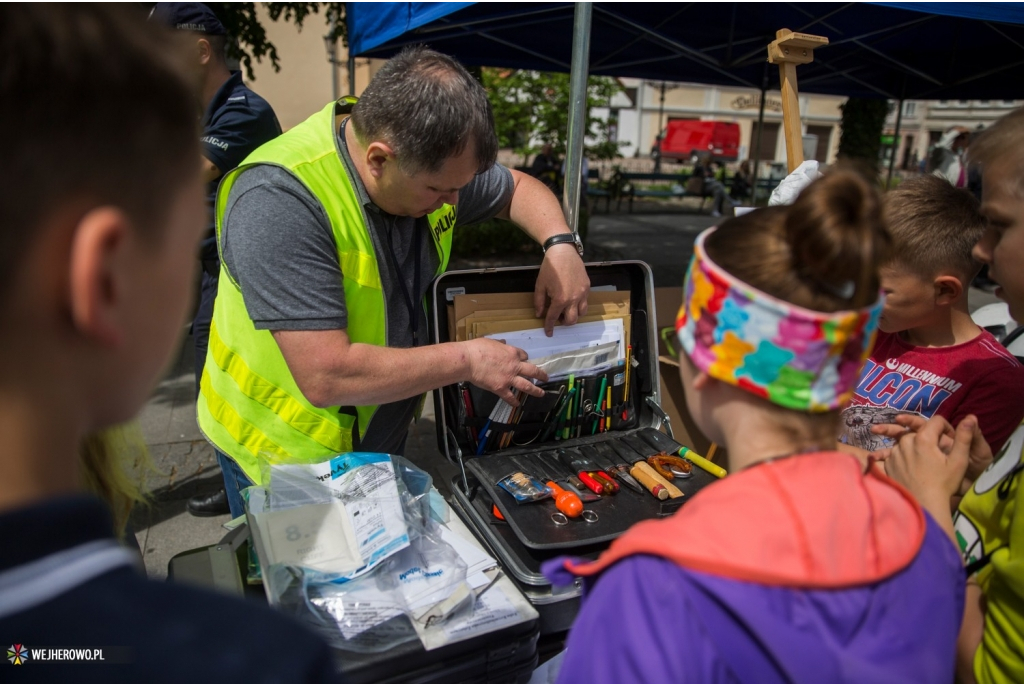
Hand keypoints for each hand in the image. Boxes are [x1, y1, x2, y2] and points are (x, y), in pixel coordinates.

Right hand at [464, 338, 547, 405]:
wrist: (469, 360)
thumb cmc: (477, 348)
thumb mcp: (491, 341)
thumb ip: (499, 344)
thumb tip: (503, 342)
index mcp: (512, 353)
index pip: (524, 356)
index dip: (525, 358)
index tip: (526, 360)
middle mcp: (514, 366)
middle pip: (532, 370)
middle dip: (540, 374)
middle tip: (546, 378)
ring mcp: (508, 378)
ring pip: (527, 385)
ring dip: (536, 390)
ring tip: (542, 393)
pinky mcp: (500, 388)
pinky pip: (510, 396)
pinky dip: (514, 401)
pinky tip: (517, 404)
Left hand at [535, 243, 589, 335]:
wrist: (563, 252)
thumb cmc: (550, 268)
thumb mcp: (540, 285)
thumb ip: (539, 301)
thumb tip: (540, 314)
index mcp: (560, 299)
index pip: (553, 318)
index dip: (549, 326)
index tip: (548, 332)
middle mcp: (573, 299)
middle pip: (572, 320)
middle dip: (564, 322)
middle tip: (558, 318)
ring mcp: (582, 293)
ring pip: (582, 313)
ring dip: (574, 315)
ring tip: (567, 309)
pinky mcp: (587, 287)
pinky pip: (585, 302)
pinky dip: (579, 305)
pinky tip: (572, 299)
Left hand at [873, 413, 992, 493]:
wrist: (924, 505)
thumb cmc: (944, 484)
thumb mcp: (959, 461)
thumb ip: (964, 437)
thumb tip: (970, 417)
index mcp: (923, 438)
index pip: (936, 421)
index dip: (945, 427)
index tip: (950, 438)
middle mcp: (905, 442)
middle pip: (919, 431)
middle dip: (929, 438)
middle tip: (937, 453)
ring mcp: (894, 453)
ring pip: (905, 442)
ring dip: (914, 447)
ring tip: (924, 461)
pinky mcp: (887, 464)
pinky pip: (894, 454)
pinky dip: (902, 457)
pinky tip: (910, 466)